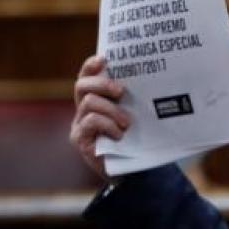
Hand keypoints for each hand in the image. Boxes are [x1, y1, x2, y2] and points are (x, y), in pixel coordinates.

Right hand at [70, 55, 131, 173]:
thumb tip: (149, 78)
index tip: (104, 59)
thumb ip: (131, 99)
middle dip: (102, 84)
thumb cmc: (133, 137)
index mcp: (95, 98)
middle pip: (82, 85)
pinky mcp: (79, 139)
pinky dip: (107, 125)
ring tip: (127, 123)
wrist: (130, 169)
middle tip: (121, 91)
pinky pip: (90, 121)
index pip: (86, 76)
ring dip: (111, 110)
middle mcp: (82, 108)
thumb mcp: (133, 114)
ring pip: (89, 103)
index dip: (91, 66)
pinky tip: (119, 135)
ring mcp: (79, 124)